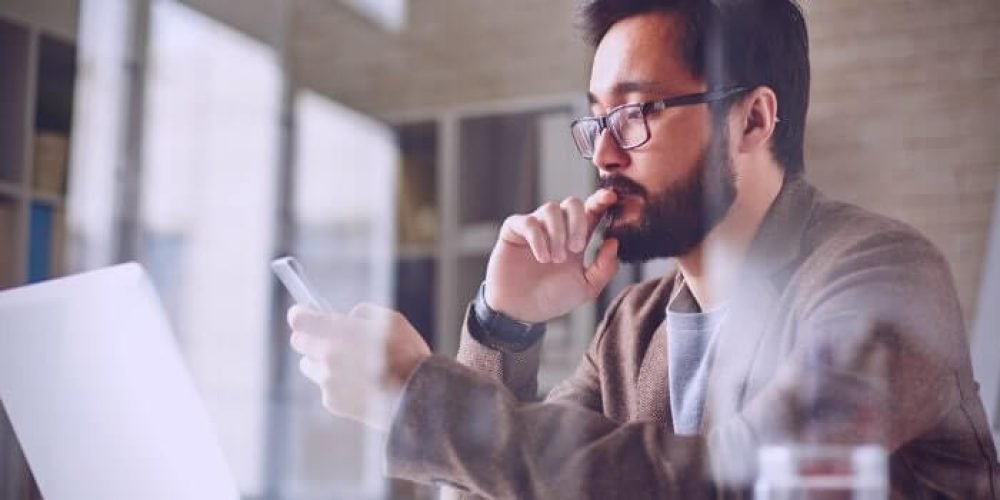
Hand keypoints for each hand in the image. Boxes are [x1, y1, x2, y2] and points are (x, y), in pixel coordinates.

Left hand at [287, 303, 431, 431]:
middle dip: (312, 338)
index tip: (303, 314)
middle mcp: (328, 357)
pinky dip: (336, 384)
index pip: (300, 319)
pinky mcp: (331, 402)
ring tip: (350, 365)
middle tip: (332, 339)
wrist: (417, 398)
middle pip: (299, 342)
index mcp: (340, 332)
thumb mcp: (392, 321)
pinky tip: (360, 384)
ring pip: (309, 365)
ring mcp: (327, 381)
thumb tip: (347, 319)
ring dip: (322, 362)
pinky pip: (325, 386)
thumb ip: (363, 314)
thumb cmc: (409, 355)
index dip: (300, 314)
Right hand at [484, 189, 619, 322]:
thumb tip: (614, 241)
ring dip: (557, 234)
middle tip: (576, 248)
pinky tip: (542, 257)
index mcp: (576, 238)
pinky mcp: (514, 231)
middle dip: (578, 222)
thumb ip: (604, 268)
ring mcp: (535, 227)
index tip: (611, 197)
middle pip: (572, 203)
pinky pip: (528, 221)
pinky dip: (538, 238)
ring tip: (554, 259)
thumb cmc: (552, 298)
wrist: (521, 311)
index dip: (601, 200)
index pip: (591, 211)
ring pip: (551, 209)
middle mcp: (557, 228)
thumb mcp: (586, 288)